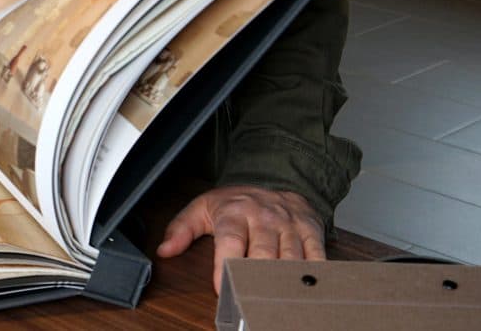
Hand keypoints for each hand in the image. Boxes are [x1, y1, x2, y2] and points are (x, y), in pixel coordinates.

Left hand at [155, 185, 325, 293]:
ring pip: (289, 257)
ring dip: (283, 281)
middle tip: (249, 301)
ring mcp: (289, 225)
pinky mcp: (310, 231)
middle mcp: (263, 218)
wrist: (275, 179)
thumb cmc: (237, 202)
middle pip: (262, 253)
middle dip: (255, 279)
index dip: (226, 265)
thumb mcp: (203, 207)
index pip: (230, 240)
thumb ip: (182, 228)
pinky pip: (315, 255)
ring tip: (275, 301)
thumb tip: (165, 250)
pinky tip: (307, 287)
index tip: (222, 288)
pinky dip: (313, 273)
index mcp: (234, 212)